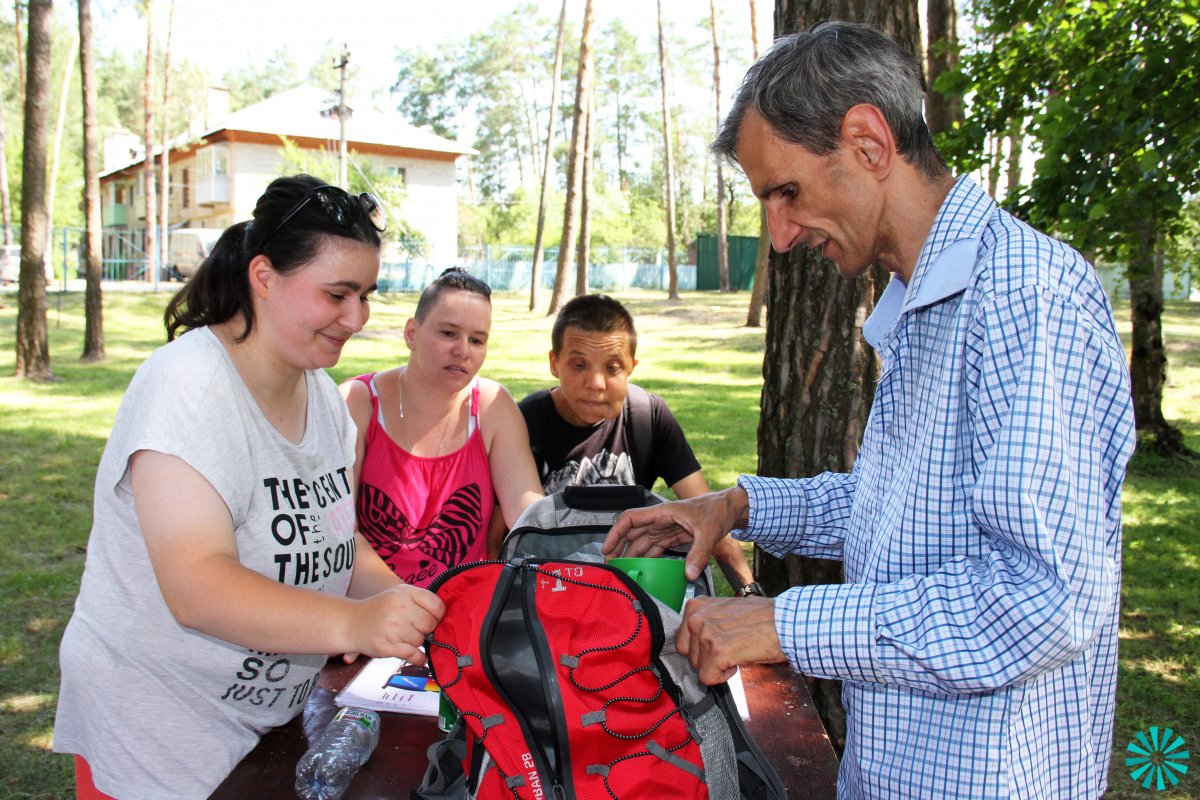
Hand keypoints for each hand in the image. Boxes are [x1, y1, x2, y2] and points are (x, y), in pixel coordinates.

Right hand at [348, 584, 444, 664]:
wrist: (352, 623)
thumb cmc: (382, 609)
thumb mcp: (400, 595)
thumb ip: (421, 601)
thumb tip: (445, 618)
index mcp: (405, 593)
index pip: (437, 605)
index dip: (438, 614)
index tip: (431, 618)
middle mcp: (399, 608)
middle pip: (430, 624)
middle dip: (426, 629)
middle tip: (415, 628)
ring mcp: (393, 628)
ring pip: (421, 640)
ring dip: (417, 642)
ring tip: (404, 636)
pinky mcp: (387, 646)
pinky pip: (414, 655)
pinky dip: (418, 657)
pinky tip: (416, 655)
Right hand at [602, 487, 748, 580]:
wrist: (730, 509)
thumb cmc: (718, 511)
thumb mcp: (709, 531)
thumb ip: (699, 553)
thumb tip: (689, 575)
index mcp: (663, 512)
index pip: (630, 519)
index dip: (616, 532)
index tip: (607, 548)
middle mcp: (660, 520)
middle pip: (632, 533)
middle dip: (619, 548)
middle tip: (610, 566)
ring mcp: (666, 529)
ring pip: (642, 542)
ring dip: (631, 555)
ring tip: (623, 572)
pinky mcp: (674, 536)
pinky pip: (655, 548)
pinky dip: (647, 559)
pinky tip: (643, 570)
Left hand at [676, 596, 784, 684]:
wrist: (786, 623)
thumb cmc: (762, 617)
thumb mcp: (725, 610)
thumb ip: (706, 620)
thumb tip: (693, 640)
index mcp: (696, 606)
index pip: (682, 640)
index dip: (701, 649)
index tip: (718, 644)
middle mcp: (697, 618)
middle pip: (688, 656)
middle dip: (707, 659)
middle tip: (729, 649)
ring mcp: (706, 634)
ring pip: (698, 668)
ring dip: (717, 667)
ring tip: (737, 651)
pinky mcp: (718, 652)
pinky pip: (707, 678)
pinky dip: (722, 677)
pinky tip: (737, 663)